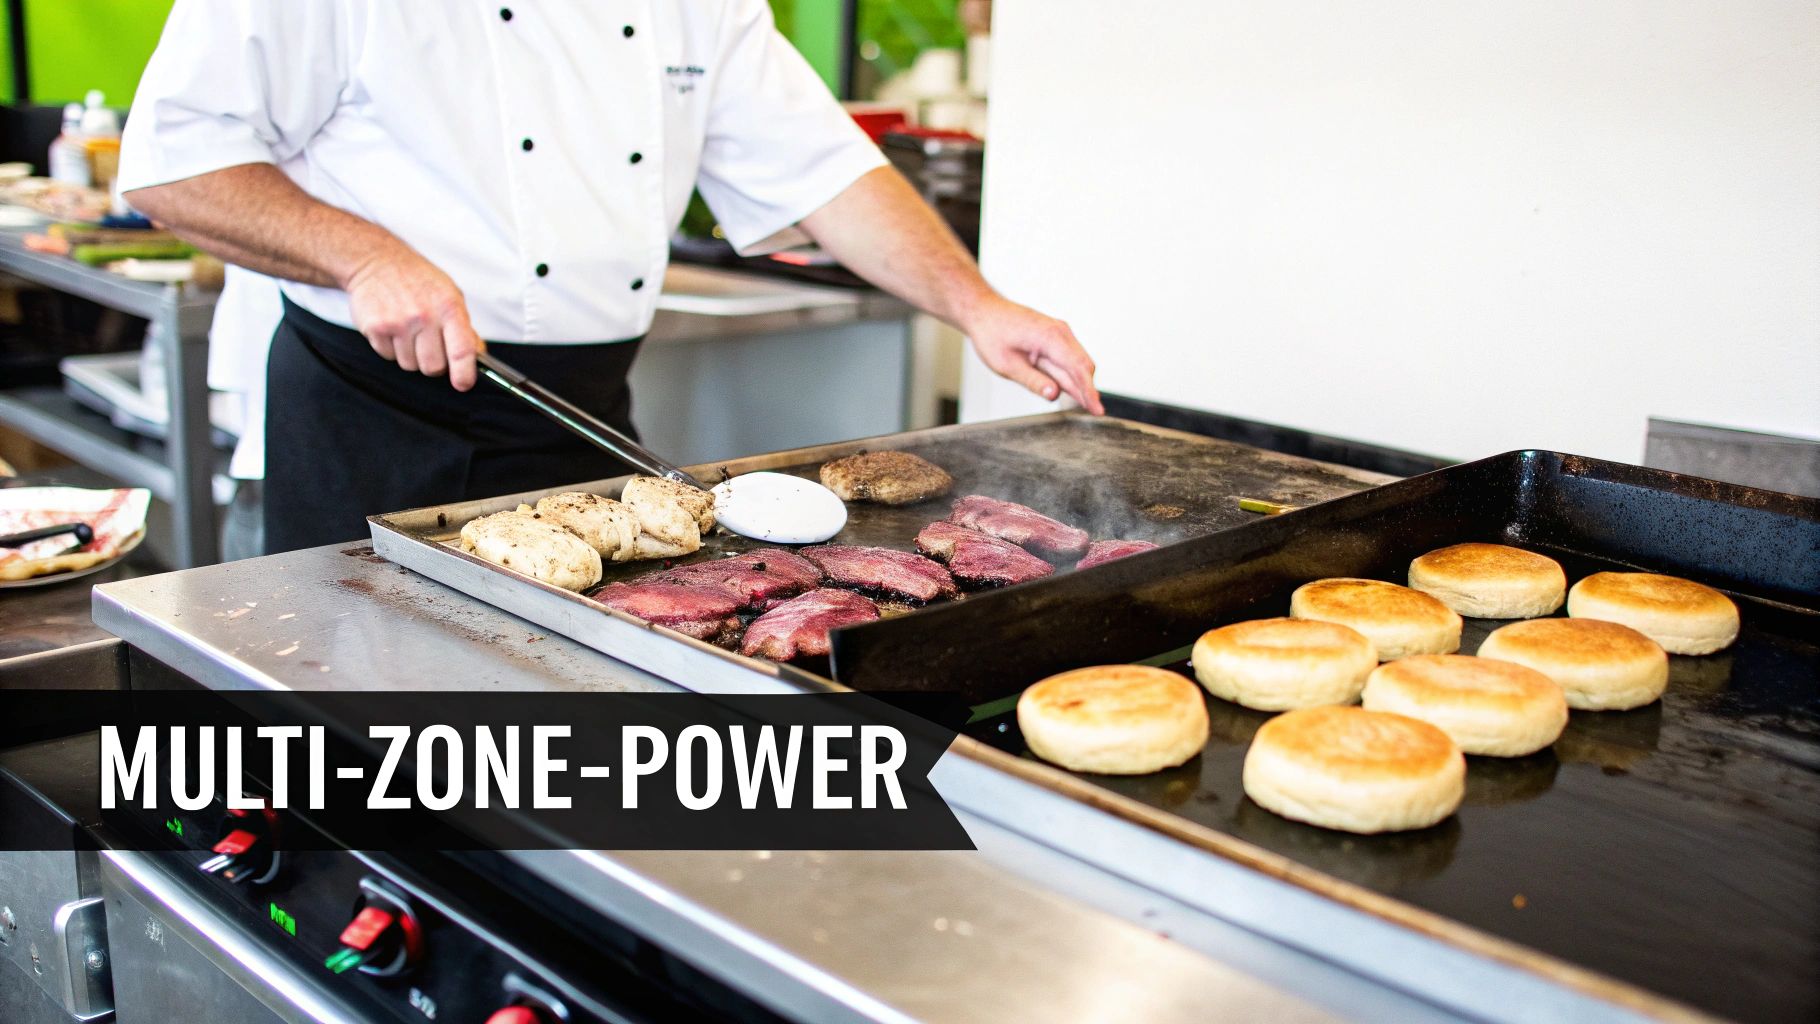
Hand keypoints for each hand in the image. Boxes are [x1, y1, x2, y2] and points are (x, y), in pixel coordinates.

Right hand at [342, 245, 484, 390]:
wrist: (377, 261)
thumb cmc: (418, 280)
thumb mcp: (450, 296)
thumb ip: (464, 328)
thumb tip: (477, 356)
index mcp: (448, 307)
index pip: (462, 350)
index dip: (464, 372)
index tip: (463, 383)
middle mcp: (423, 316)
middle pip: (433, 367)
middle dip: (433, 363)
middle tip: (429, 346)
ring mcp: (398, 323)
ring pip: (409, 365)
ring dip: (411, 355)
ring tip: (408, 331)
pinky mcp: (375, 328)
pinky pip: (388, 356)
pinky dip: (391, 348)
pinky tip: (392, 327)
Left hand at [964, 297, 1103, 413]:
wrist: (984, 311)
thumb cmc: (991, 335)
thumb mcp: (1007, 365)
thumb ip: (1033, 380)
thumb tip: (1054, 394)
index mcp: (1050, 338)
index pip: (1078, 369)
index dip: (1089, 392)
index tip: (1098, 410)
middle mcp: (1060, 332)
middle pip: (1084, 366)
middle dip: (1089, 390)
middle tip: (1092, 413)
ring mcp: (1060, 332)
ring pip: (1079, 362)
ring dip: (1080, 382)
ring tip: (1082, 405)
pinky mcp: (1056, 336)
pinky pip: (1070, 357)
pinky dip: (1072, 373)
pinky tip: (1070, 389)